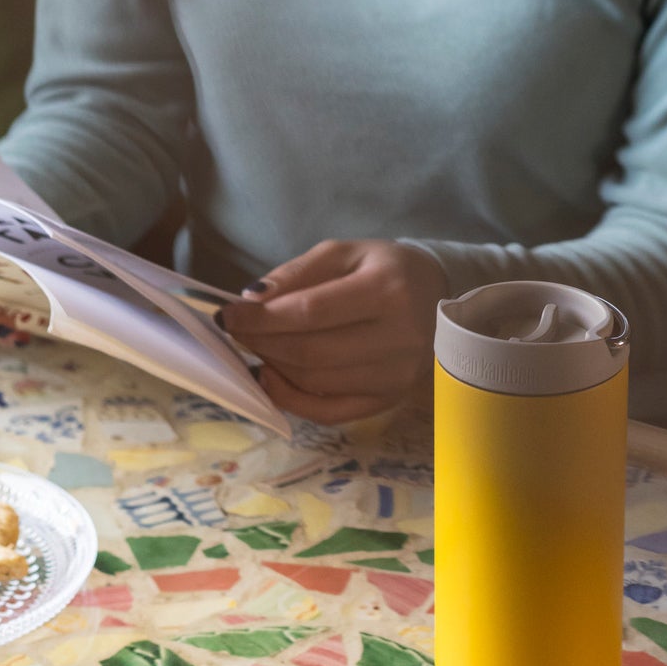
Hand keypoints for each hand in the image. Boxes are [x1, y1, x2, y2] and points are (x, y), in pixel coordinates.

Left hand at [217, 239, 448, 423]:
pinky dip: (292, 400)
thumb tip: (252, 300)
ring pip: (316, 384)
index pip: (311, 312)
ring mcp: (396, 377)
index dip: (262, 318)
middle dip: (262, 342)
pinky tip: (270, 378)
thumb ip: (297, 274)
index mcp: (386, 291)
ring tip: (254, 347)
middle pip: (310, 353)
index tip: (228, 314)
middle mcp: (398, 339)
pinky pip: (330, 412)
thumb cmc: (385, 269)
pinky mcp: (390, 401)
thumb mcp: (343, 253)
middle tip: (236, 330)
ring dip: (272, 367)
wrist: (438, 297)